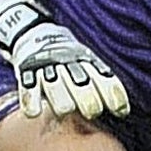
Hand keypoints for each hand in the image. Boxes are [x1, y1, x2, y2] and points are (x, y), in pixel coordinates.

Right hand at [0, 0, 128, 120]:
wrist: (37, 37)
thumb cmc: (70, 62)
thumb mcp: (89, 63)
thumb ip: (103, 82)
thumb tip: (123, 112)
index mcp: (87, 62)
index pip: (106, 81)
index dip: (115, 98)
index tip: (120, 113)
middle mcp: (68, 65)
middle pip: (82, 86)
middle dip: (89, 103)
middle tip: (91, 112)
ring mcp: (47, 69)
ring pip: (56, 89)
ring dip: (63, 103)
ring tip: (65, 111)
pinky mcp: (26, 74)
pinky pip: (28, 90)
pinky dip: (31, 102)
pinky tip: (35, 113)